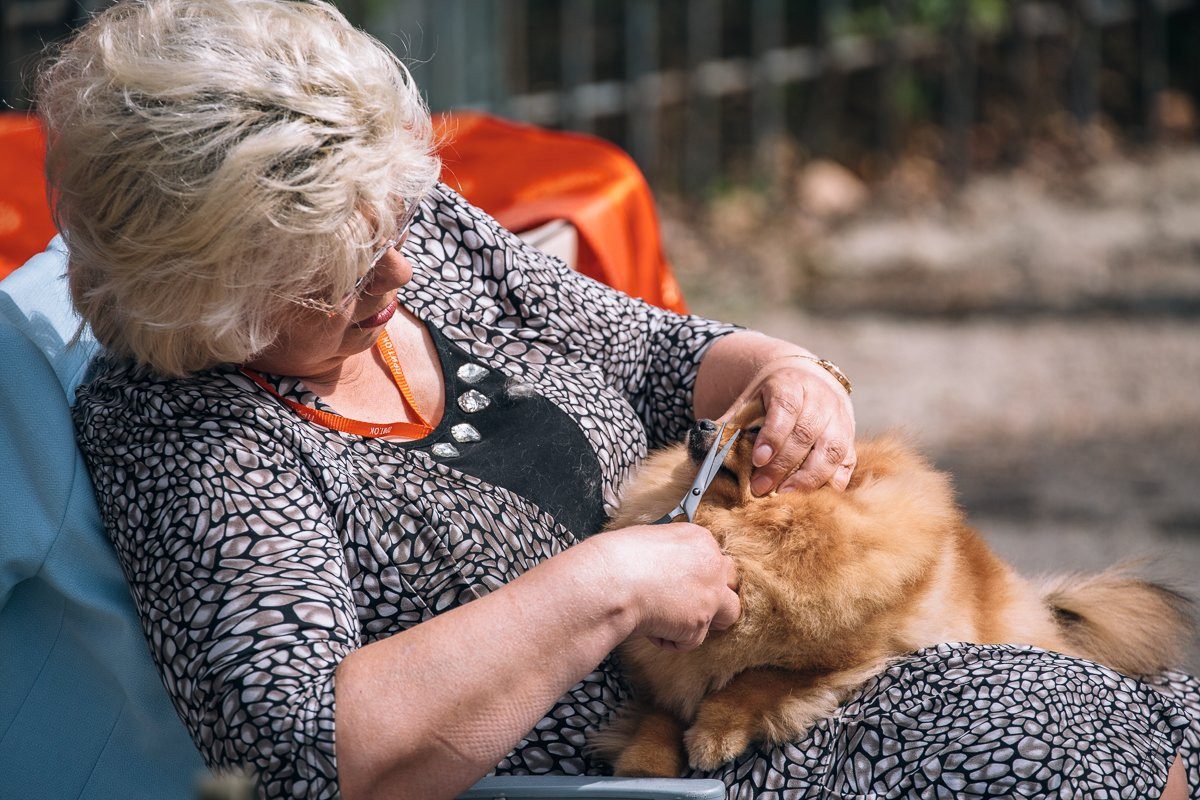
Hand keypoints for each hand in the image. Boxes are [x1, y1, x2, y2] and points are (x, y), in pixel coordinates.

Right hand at [592, 523, 739, 650]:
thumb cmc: (619, 557)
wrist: (611, 582)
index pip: (714, 557)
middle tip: (691, 601)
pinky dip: (670, 639)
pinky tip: (649, 627)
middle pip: (731, 582)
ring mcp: (710, 597)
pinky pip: (690, 640)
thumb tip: (667, 564)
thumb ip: (671, 552)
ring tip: (678, 621)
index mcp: (700, 540)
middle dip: (716, 593)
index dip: (699, 572)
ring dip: (707, 620)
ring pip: (728, 615)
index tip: (684, 581)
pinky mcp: (698, 626)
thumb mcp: (649, 539)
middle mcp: (712, 566)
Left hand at [721, 356, 855, 493]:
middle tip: (761, 488)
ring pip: (832, 450)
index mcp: (792, 384)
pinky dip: (832, 481)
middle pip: (807, 434)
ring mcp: (840, 419)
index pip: (786, 408)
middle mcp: (821, 399)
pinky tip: (813, 496)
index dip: (772, 435)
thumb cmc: (770, 398)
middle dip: (783, 464)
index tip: (757, 459)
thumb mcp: (749, 401)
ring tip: (785, 495)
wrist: (807, 381)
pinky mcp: (850, 438)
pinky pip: (847, 462)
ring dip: (809, 477)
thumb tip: (701, 445)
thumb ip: (729, 424)